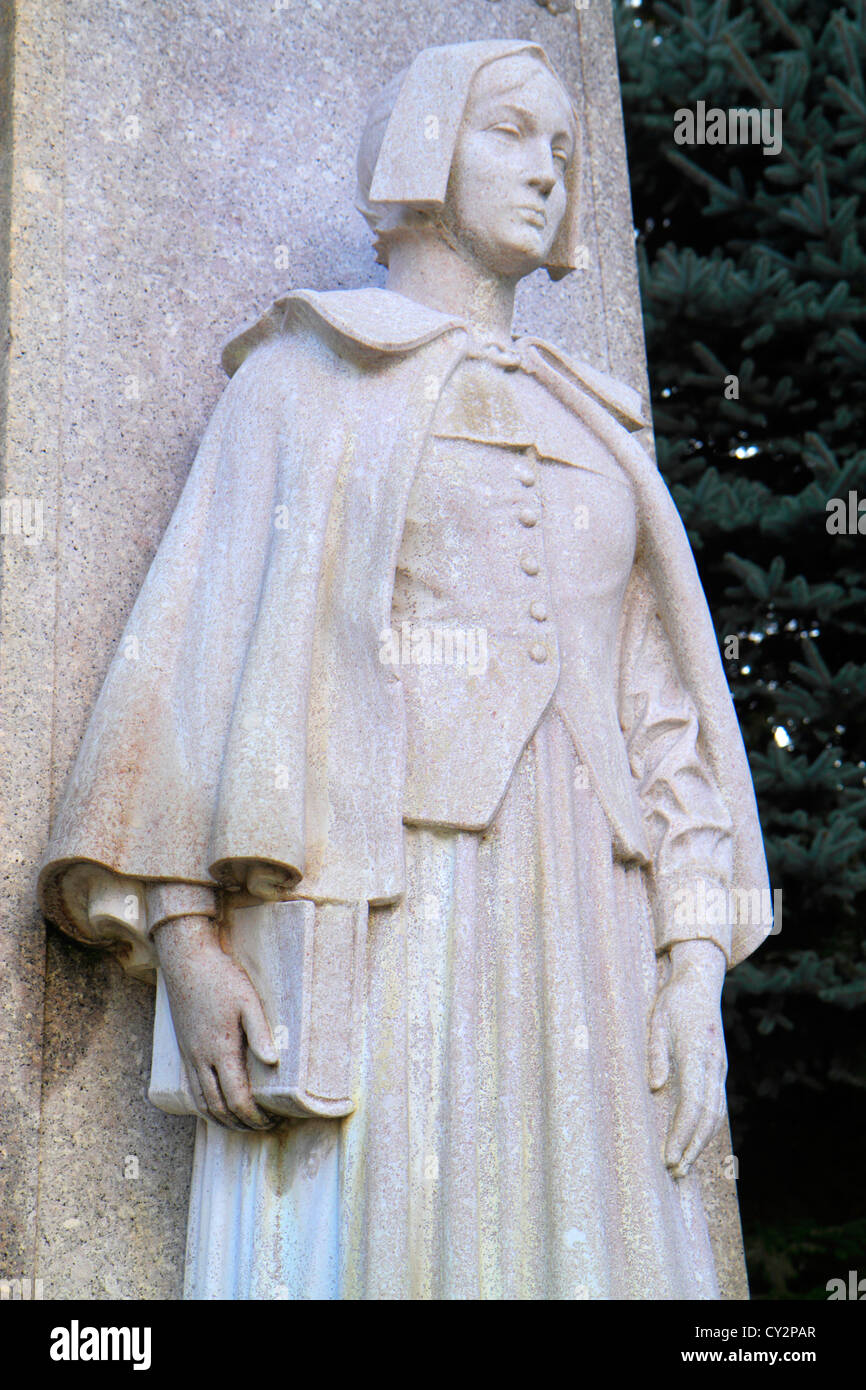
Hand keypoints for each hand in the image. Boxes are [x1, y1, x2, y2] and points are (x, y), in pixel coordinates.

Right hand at [153, 915, 279, 1130]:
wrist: (187, 962)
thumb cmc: (221, 979)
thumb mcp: (247, 1001)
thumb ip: (260, 1033)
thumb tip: (273, 1063)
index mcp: (221, 1049)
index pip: (237, 1098)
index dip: (254, 1116)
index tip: (270, 1121)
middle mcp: (202, 1059)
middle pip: (219, 1107)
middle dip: (241, 1123)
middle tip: (262, 1127)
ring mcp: (190, 1056)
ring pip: (203, 1102)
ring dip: (222, 1120)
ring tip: (242, 1124)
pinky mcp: (185, 1050)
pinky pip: (193, 1090)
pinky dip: (206, 1107)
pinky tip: (217, 1108)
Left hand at [648, 939, 727, 1179]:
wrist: (701, 982)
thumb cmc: (674, 1001)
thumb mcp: (656, 1021)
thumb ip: (656, 1053)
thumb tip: (655, 1088)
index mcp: (698, 1055)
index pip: (693, 1105)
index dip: (682, 1134)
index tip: (669, 1156)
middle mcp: (714, 1066)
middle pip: (709, 1116)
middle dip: (693, 1146)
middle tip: (676, 1172)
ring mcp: (720, 1068)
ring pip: (717, 1113)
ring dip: (702, 1141)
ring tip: (684, 1165)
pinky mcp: (719, 1069)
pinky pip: (717, 1104)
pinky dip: (708, 1127)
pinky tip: (696, 1141)